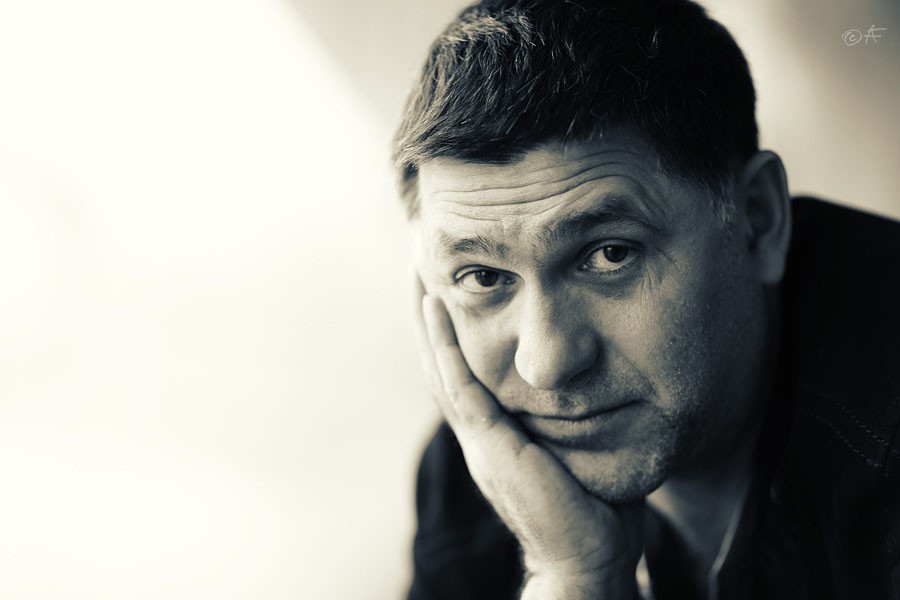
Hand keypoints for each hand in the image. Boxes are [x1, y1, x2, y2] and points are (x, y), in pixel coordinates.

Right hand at [414, 281, 644, 599]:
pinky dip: (445, 344)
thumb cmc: (592, 510)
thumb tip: (591, 384)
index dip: (449, 334)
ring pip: (440, 367)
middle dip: (427, 317)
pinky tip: (437, 308)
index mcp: (494, 435)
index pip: (462, 374)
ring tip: (417, 272)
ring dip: (426, 319)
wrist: (588, 559)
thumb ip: (569, 418)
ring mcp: (478, 439)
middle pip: (440, 364)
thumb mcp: (575, 449)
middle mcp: (477, 434)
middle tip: (417, 267)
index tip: (444, 291)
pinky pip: (459, 385)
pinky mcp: (489, 445)